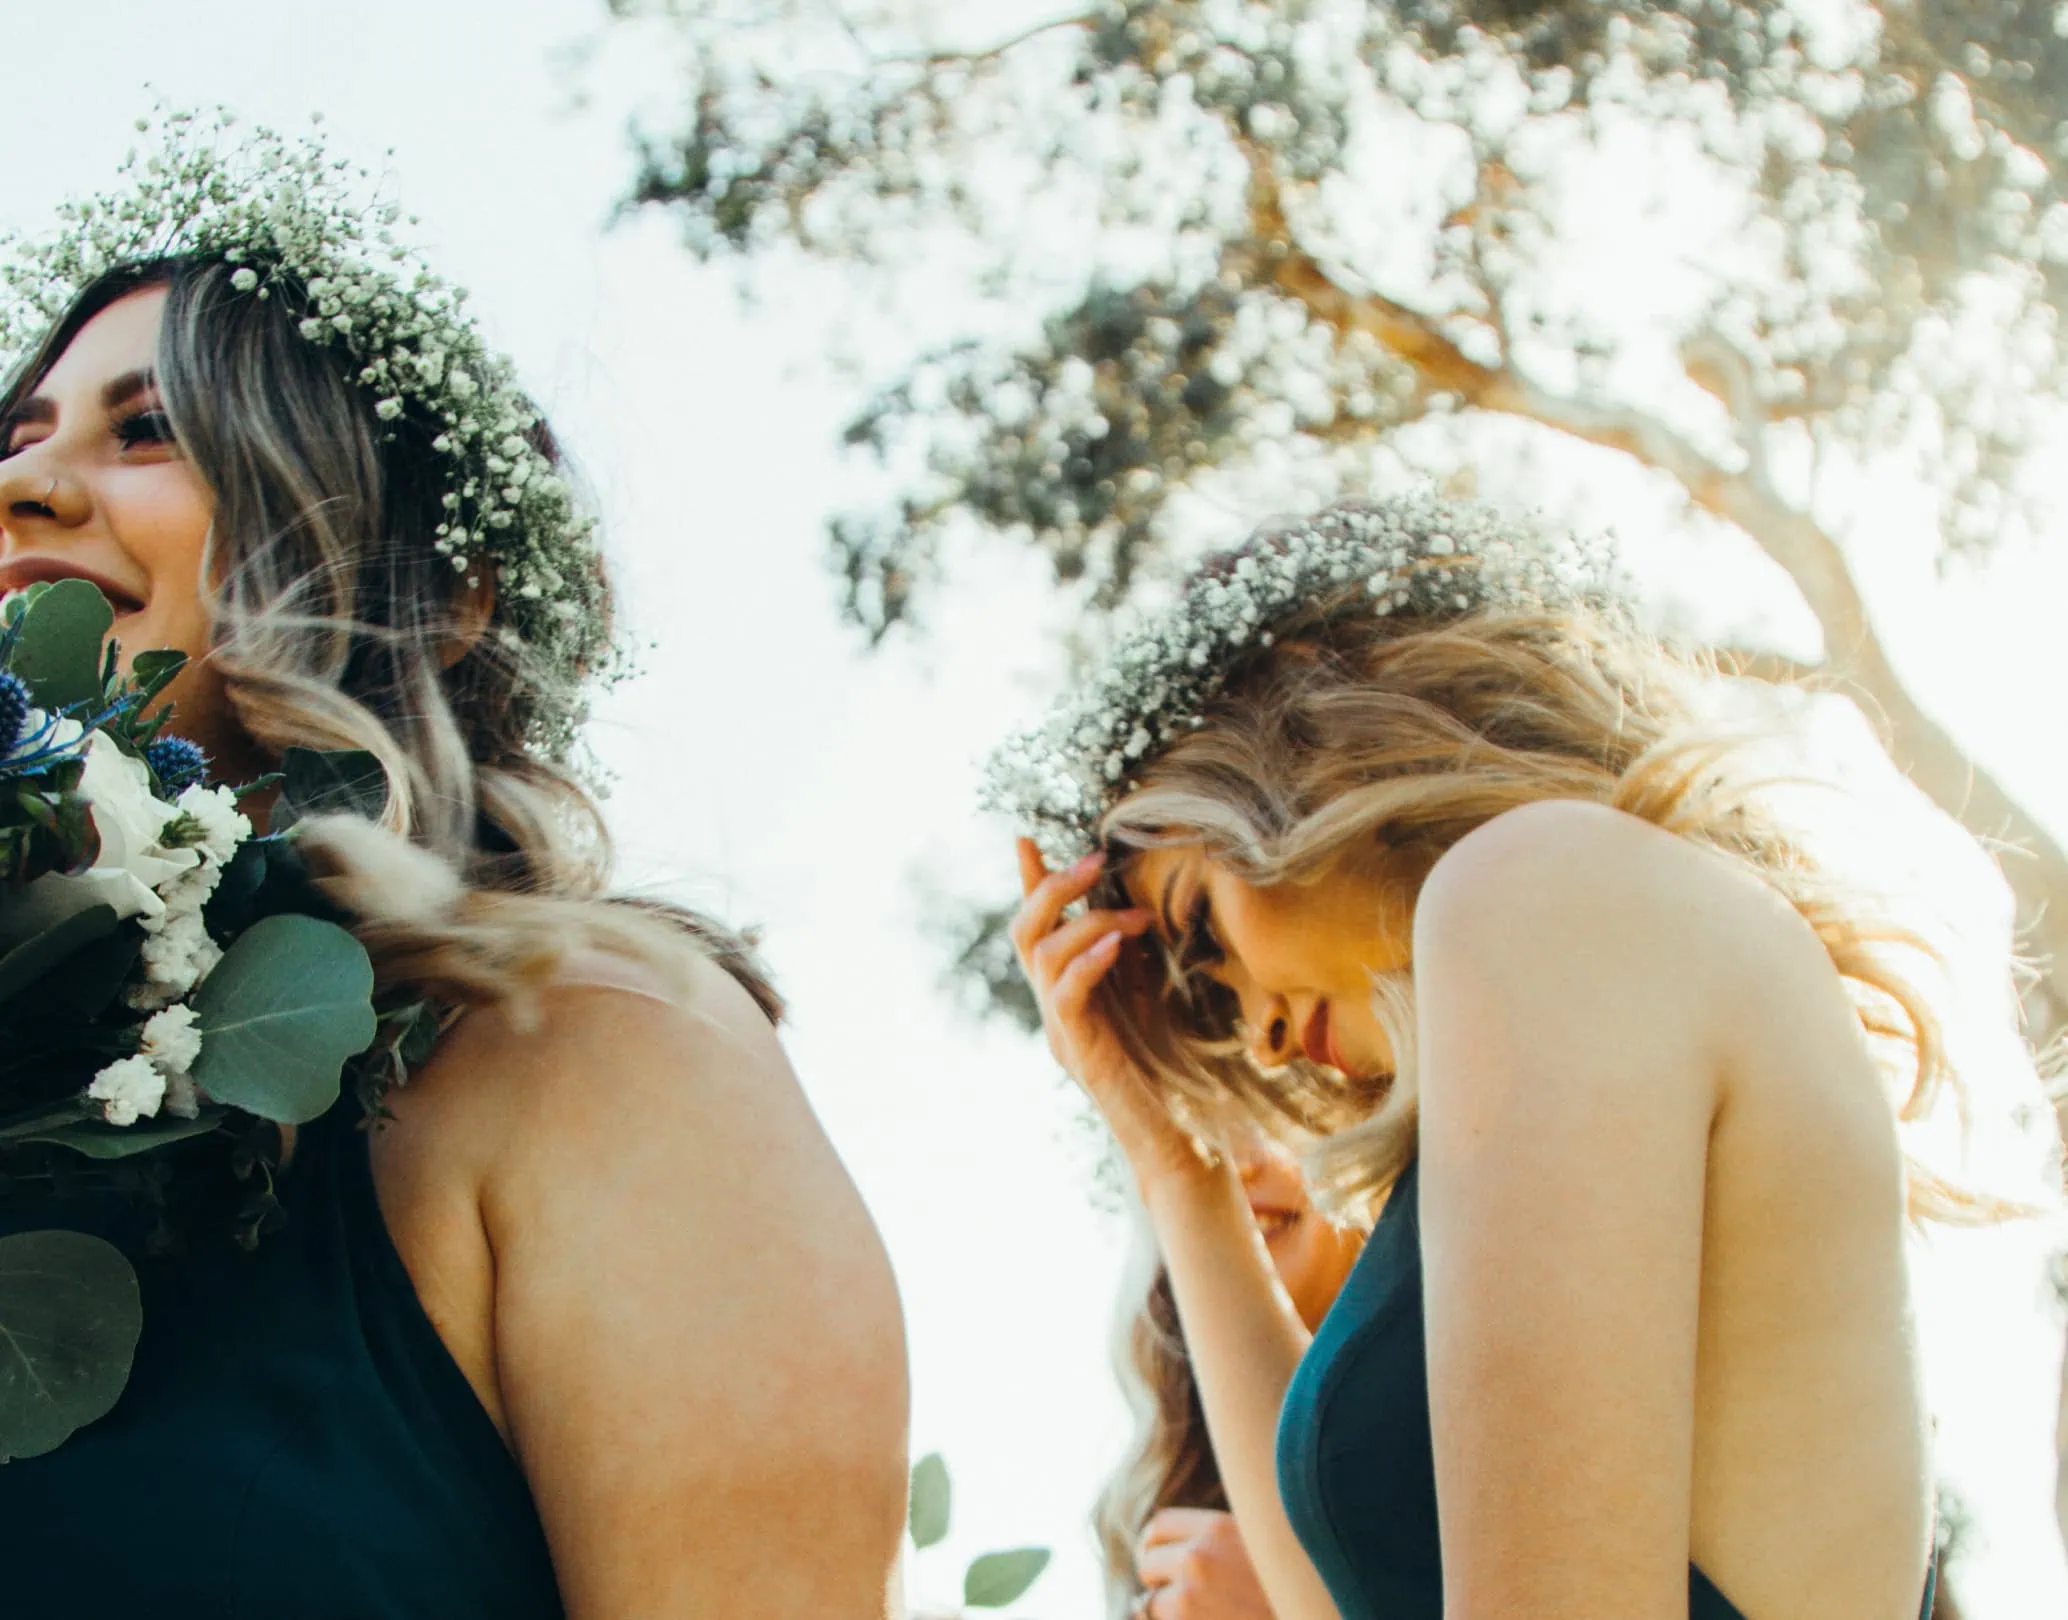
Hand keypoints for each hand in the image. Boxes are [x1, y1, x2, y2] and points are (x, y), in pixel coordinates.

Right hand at [1011, 838, 1205, 1189]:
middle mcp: (1055, 1010)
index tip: (1025, 839)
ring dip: (1087, 923)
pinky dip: (1085, 962)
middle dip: (1053, 887)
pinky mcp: (1078, 1053)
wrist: (1178, 1140)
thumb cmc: (1175, 1074)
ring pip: (1041, 957)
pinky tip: (1114, 945)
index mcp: (1071, 994)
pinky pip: (1064, 996)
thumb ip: (1139, 960)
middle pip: (1026, 933)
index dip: (1031, 885)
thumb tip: (1145, 911)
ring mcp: (1061, 1032)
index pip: (1040, 931)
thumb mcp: (1156, 999)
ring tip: (1132, 918)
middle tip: (1096, 861)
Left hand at [1134, 1508, 1276, 1619]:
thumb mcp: (1258, 1548)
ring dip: (1166, 1611)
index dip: (1155, 1544)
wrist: (1311, 1614)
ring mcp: (1191, 1597)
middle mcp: (1198, 1557)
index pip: (1158, 1526)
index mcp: (1217, 1528)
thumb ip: (1219, 1541)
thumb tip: (1172, 1548)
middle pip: (1146, 1560)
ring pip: (1151, 1601)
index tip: (1161, 1558)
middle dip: (1156, 1578)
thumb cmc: (1290, 1587)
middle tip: (1174, 1591)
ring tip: (1202, 1612)